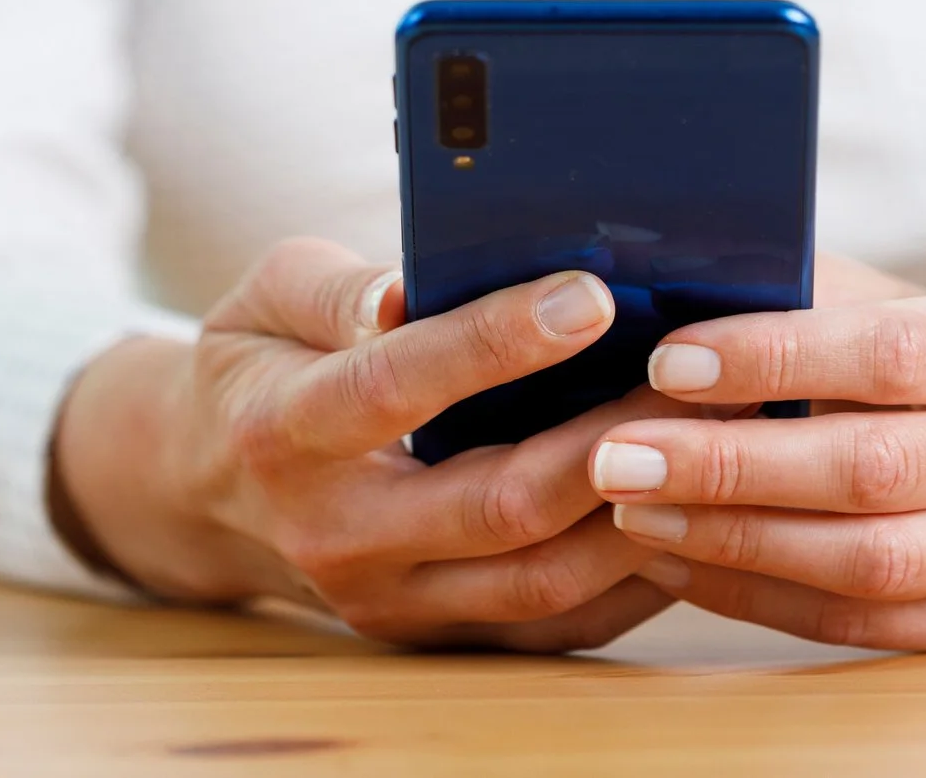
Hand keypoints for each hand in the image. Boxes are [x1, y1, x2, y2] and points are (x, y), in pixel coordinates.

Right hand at [51, 237, 686, 650]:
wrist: (208, 489)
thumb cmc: (262, 364)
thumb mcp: (267, 296)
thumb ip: (337, 288)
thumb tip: (411, 289)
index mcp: (288, 431)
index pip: (398, 387)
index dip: (496, 343)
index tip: (591, 295)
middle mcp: (339, 534)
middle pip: (496, 504)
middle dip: (609, 441)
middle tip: (700, 380)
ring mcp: (392, 602)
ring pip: (542, 580)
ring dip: (642, 513)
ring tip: (717, 438)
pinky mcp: (439, 637)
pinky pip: (558, 625)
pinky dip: (634, 575)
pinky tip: (694, 509)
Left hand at [588, 278, 925, 651]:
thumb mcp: (896, 302)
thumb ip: (802, 295)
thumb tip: (661, 289)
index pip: (893, 352)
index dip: (774, 359)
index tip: (667, 362)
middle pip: (875, 470)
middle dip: (730, 466)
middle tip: (618, 457)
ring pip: (868, 563)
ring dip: (733, 541)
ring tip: (634, 514)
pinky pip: (859, 624)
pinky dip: (756, 596)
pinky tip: (677, 565)